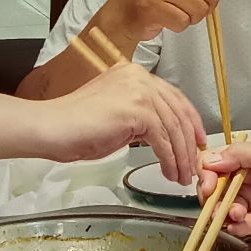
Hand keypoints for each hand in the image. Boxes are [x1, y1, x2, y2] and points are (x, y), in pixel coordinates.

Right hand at [43, 62, 204, 182]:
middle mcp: (140, 77)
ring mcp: (139, 91)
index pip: (174, 97)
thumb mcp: (119, 117)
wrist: (52, 128)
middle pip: (178, 113)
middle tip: (193, 165)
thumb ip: (143, 119)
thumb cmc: (77, 127)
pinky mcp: (137, 110)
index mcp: (135, 74)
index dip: (190, 122)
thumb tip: (167, 137)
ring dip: (181, 157)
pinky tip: (168, 171)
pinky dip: (169, 159)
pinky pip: (163, 140)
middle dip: (189, 144)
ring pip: (173, 128)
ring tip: (181, 176)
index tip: (198, 141)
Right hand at [201, 138, 250, 233]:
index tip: (208, 183)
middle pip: (216, 190)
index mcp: (249, 158)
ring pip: (226, 209)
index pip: (215, 164)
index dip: (206, 174)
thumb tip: (212, 160)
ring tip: (237, 214)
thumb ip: (244, 156)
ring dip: (225, 213)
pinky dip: (239, 226)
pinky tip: (244, 224)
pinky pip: (243, 226)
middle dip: (212, 198)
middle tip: (217, 204)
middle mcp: (248, 179)